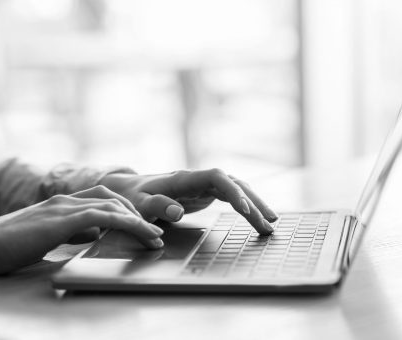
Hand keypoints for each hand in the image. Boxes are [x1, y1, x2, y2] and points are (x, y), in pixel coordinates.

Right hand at [0, 185, 163, 274]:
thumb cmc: (11, 244)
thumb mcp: (48, 235)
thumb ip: (71, 230)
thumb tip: (94, 233)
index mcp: (62, 202)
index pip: (101, 197)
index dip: (124, 207)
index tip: (140, 222)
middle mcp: (65, 200)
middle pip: (111, 197)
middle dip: (136, 211)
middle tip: (154, 229)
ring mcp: (63, 207)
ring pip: (111, 205)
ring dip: (137, 219)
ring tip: (153, 234)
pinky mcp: (61, 220)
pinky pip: (101, 216)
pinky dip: (124, 222)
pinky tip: (137, 230)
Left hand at [101, 169, 276, 234]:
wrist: (130, 190)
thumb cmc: (133, 197)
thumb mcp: (137, 204)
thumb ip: (155, 206)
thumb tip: (177, 211)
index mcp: (184, 178)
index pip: (216, 178)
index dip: (232, 191)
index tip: (245, 210)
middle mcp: (198, 178)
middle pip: (233, 183)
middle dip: (253, 202)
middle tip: (269, 224)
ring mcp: (204, 185)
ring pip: (236, 189)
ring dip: (254, 205)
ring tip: (271, 224)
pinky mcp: (206, 193)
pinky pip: (231, 197)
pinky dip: (246, 207)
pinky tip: (257, 217)